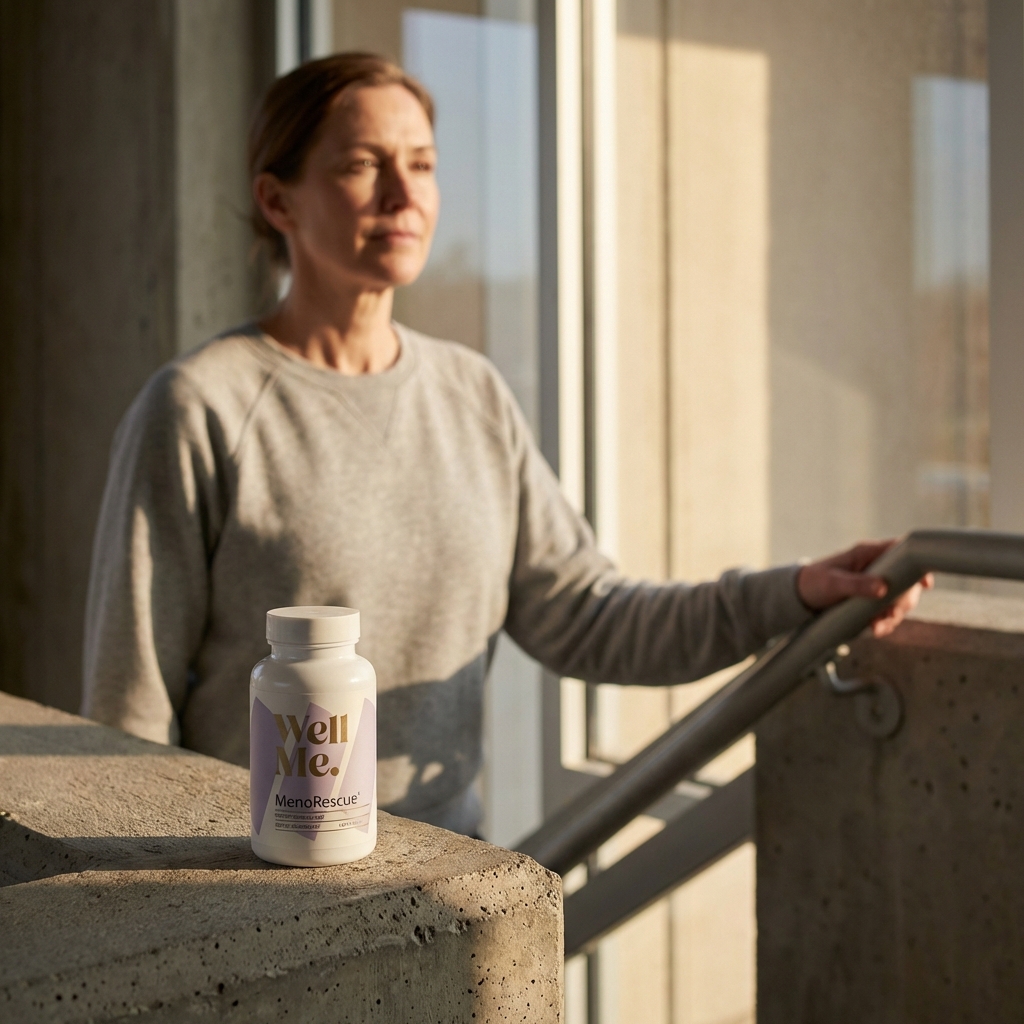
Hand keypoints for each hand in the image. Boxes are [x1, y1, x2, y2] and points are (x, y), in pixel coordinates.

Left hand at [796, 539, 933, 637]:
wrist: (799, 596)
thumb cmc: (814, 582)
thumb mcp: (833, 583)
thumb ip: (857, 584)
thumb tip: (883, 587)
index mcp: (869, 553)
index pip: (902, 551)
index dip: (918, 564)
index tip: (925, 583)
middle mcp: (877, 567)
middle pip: (908, 580)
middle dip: (904, 600)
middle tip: (892, 614)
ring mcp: (876, 583)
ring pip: (900, 599)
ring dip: (894, 615)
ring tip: (878, 627)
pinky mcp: (872, 599)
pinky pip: (888, 611)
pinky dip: (885, 621)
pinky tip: (876, 630)